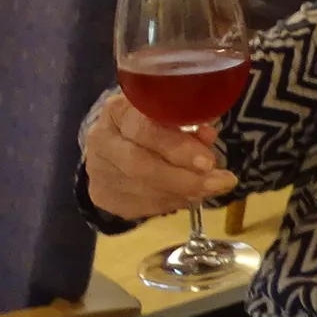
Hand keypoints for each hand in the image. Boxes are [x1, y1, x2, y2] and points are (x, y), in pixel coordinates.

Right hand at [83, 93, 235, 219]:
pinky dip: (169, 202)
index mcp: (119, 111)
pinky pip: (139, 205)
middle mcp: (102, 139)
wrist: (112, 148)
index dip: (176, 147)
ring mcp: (98, 169)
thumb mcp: (167, 116)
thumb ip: (188, 124)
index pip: (144, 128)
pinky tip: (186, 197)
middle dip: (184, 178)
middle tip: (218, 183)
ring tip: (207, 189)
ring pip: (142, 189)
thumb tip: (208, 135)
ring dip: (182, 193)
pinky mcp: (101, 194)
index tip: (208, 162)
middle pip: (139, 164)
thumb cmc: (149, 126)